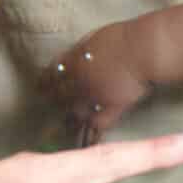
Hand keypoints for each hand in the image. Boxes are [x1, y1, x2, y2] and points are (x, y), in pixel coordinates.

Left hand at [42, 21, 153, 144]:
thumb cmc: (123, 38)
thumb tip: (76, 57)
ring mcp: (95, 97)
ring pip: (75, 115)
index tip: (39, 88)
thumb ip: (81, 51)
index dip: (44, 83)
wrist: (143, 49)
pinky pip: (98, 127)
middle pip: (60, 96)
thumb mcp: (94, 38)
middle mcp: (79, 82)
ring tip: (64, 131)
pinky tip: (88, 145)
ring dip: (69, 123)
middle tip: (49, 110)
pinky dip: (92, 137)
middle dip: (54, 104)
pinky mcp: (112, 109)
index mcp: (74, 62)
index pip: (52, 75)